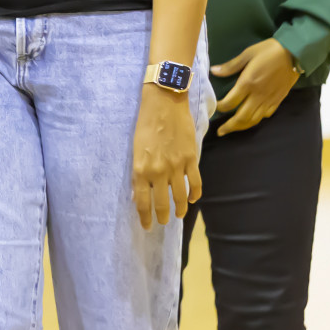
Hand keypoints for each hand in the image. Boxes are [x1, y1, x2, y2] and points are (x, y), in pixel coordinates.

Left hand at [131, 85, 201, 229]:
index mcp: (140, 169)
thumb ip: (140, 171)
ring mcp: (176, 166)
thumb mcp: (135, 148)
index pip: (142, 201)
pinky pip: (195, 183)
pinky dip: (194, 194)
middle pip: (162, 203)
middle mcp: (158, 171)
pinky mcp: (190, 159)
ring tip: (179, 215)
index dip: (145, 216)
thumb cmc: (145, 123)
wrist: (163, 103)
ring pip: (180, 197)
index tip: (147, 226)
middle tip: (162, 222)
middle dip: (161, 216)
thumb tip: (140, 191)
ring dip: (180, 209)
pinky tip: (193, 199)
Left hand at [213, 38, 299, 135]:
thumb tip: (213, 71)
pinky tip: (251, 119)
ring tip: (233, 129)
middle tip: (220, 132)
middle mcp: (258, 95)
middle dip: (230, 126)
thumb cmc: (269, 51)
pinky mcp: (279, 100)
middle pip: (242, 117)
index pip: (231, 102)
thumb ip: (230, 66)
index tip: (214, 108)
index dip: (220, 107)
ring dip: (242, 127)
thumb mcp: (247, 54)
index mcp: (248, 83)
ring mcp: (270, 99)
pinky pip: (266, 115)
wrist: (295, 53)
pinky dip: (256, 120)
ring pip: (254, 119)